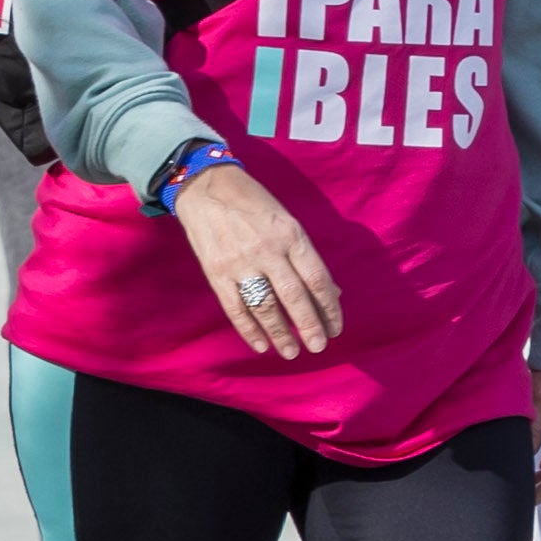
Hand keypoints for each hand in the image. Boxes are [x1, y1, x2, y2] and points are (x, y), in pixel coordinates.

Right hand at [171, 159, 343, 363]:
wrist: (206, 188)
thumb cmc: (254, 204)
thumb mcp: (288, 221)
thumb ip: (306, 256)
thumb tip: (330, 292)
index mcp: (290, 236)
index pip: (317, 279)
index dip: (329, 307)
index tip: (335, 328)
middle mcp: (267, 250)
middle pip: (294, 296)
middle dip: (309, 325)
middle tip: (318, 347)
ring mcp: (239, 262)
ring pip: (264, 306)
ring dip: (280, 333)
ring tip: (291, 352)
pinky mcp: (216, 271)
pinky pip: (234, 306)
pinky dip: (248, 329)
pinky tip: (260, 345)